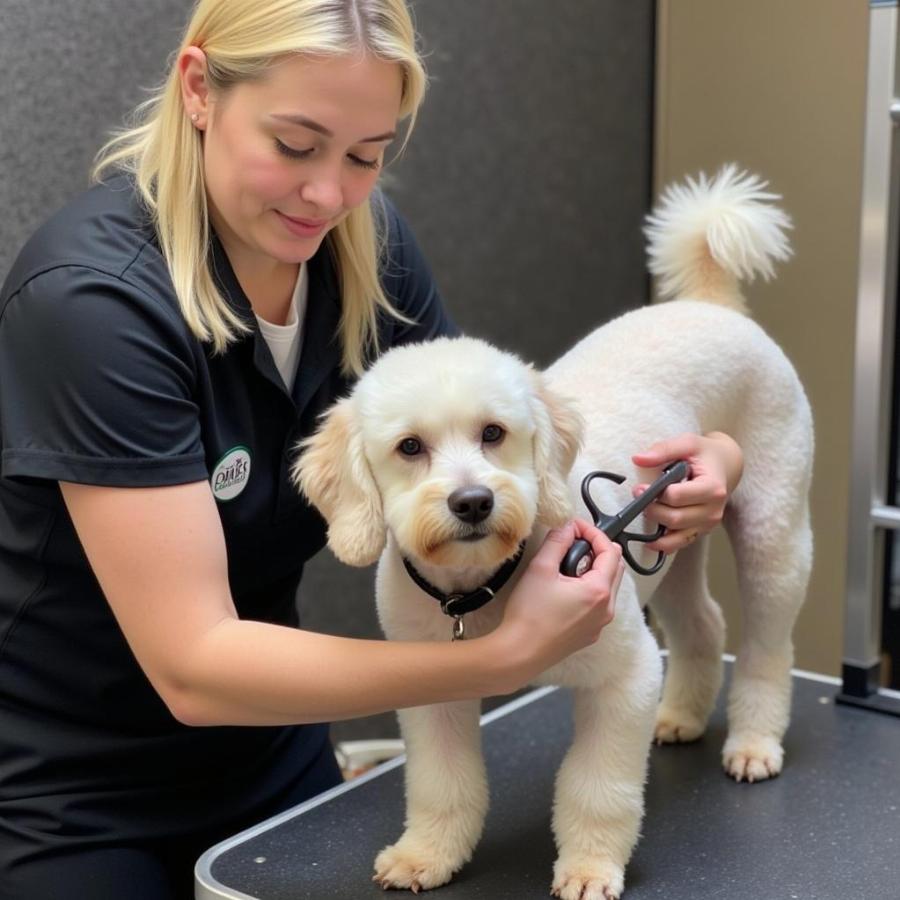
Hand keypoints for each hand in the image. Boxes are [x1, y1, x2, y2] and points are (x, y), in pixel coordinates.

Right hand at [498, 519, 623, 686]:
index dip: (593, 532)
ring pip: (608, 587)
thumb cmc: (529, 615)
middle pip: (615, 568)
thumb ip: (557, 542)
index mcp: (598, 591)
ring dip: (594, 569)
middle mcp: (606, 609)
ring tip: (569, 564)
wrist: (520, 653)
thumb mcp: (541, 568)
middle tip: (574, 541)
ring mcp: (599, 624)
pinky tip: (567, 589)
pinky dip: (590, 589)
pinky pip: (599, 605)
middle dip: (597, 549)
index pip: (609, 551)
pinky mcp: (589, 634)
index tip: (575, 526)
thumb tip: (567, 528)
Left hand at [631, 432, 742, 553]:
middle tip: (638, 497)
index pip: (677, 497)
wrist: (726, 465)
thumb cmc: (705, 454)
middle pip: (675, 518)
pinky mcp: (702, 530)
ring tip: (644, 511)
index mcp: (712, 488)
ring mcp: (708, 523)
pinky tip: (649, 540)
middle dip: (652, 509)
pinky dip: (664, 545)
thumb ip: (663, 450)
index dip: (654, 493)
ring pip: (676, 535)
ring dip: (656, 525)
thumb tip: (638, 459)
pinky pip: (681, 544)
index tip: (639, 487)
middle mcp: (713, 510)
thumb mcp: (687, 443)